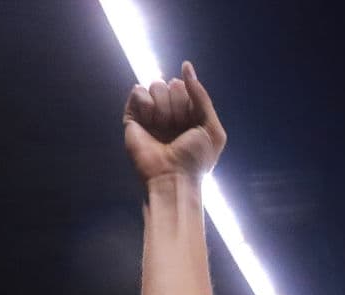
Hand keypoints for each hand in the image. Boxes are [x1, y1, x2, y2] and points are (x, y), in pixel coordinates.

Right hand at [123, 61, 226, 183]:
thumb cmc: (196, 158)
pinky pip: (138, 91)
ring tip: (163, 127)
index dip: (189, 101)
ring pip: (155, 85)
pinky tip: (150, 121)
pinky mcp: (132, 117)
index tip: (191, 123)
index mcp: (189, 113)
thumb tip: (186, 66)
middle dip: (177, 104)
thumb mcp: (211, 127)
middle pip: (171, 83)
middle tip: (177, 127)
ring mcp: (151, 114)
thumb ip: (202, 96)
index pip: (186, 86)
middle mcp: (169, 111)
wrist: (173, 177)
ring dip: (163, 107)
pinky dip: (145, 103)